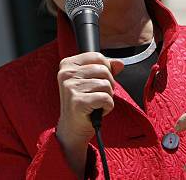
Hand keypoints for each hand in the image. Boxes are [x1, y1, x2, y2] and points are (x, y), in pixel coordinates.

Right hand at [55, 52, 123, 174]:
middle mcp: (66, 74)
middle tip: (98, 95)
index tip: (99, 80)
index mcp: (67, 65)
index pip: (97, 56)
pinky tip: (97, 111)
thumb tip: (119, 63)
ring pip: (106, 85)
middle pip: (104, 70)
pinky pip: (106, 98)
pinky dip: (107, 107)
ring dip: (107, 97)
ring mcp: (71, 88)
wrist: (72, 129)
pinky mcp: (78, 102)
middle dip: (108, 84)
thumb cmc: (83, 103)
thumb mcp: (93, 81)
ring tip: (95, 104)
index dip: (106, 68)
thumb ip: (106, 69)